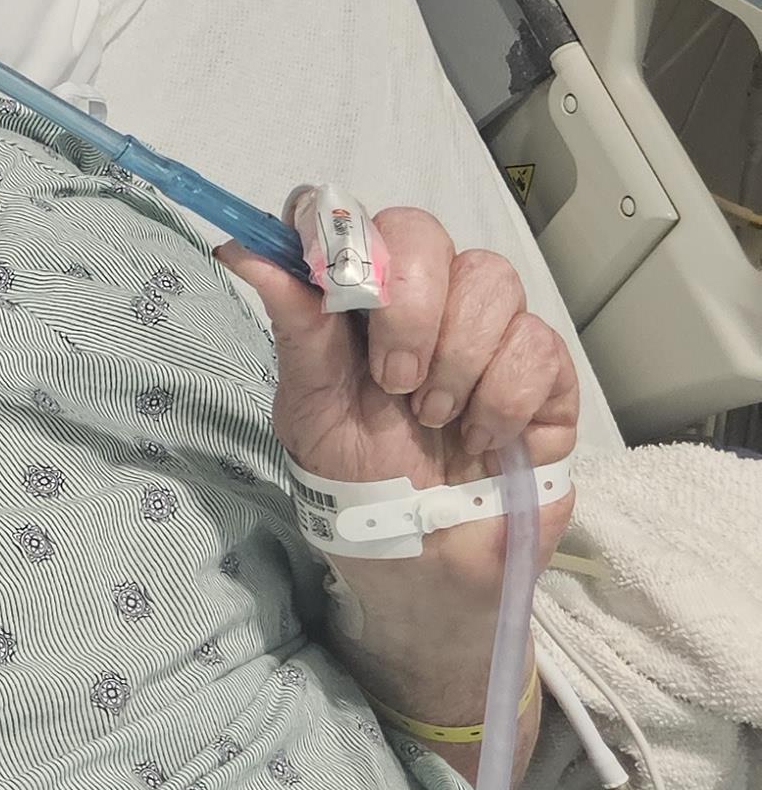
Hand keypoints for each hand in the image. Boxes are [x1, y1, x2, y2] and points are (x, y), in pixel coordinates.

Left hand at [222, 204, 574, 742]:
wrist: (429, 568)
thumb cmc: (360, 486)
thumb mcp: (312, 413)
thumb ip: (295, 329)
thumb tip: (242, 248)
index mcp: (355, 305)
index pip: (350, 221)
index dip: (342, 230)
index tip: (338, 281)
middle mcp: (423, 302)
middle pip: (424, 230)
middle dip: (409, 306)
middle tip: (394, 382)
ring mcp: (488, 332)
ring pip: (491, 279)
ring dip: (456, 360)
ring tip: (435, 422)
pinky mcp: (546, 372)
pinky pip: (538, 343)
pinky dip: (504, 397)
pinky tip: (483, 438)